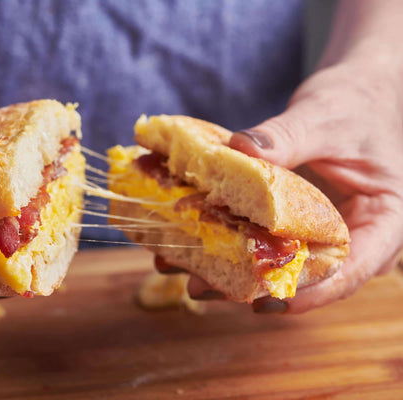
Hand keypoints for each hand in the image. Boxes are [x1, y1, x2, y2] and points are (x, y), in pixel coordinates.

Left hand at [187, 60, 402, 312]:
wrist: (356, 92)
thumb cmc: (356, 103)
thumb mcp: (324, 117)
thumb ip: (286, 136)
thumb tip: (239, 149)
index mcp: (385, 222)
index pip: (349, 271)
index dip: (305, 293)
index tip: (261, 300)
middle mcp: (357, 238)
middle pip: (307, 276)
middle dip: (251, 284)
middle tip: (202, 287)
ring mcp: (325, 233)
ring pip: (281, 263)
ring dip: (232, 268)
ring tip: (185, 269)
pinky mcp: (297, 223)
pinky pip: (267, 239)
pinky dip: (233, 239)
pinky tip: (192, 239)